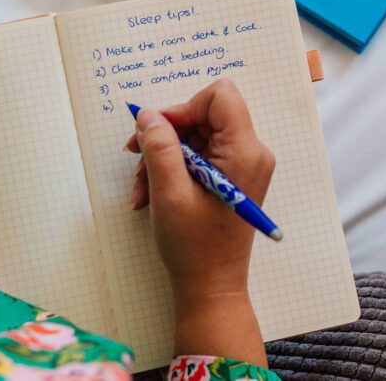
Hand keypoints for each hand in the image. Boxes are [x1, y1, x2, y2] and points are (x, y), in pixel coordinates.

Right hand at [125, 79, 273, 362]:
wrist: (211, 288)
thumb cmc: (195, 247)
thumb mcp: (169, 192)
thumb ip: (159, 146)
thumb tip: (147, 115)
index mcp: (245, 152)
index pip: (219, 96)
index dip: (184, 107)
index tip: (158, 132)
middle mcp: (251, 153)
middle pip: (204, 115)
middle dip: (166, 135)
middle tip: (135, 156)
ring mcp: (242, 166)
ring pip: (196, 135)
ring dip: (163, 155)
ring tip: (142, 187)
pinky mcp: (232, 177)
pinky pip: (199, 155)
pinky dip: (172, 168)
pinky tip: (151, 193)